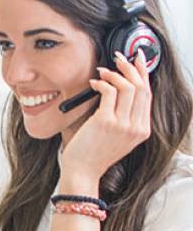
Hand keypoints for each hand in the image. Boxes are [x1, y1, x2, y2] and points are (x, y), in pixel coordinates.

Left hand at [60, 49, 150, 184]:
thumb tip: (120, 88)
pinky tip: (94, 83)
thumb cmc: (93, 154)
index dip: (143, 74)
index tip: (138, 60)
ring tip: (103, 71)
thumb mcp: (117, 137)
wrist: (82, 172)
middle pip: (141, 87)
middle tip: (119, 58)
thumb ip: (124, 118)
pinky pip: (109, 91)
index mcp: (141, 131)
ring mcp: (122, 125)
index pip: (148, 95)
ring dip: (115, 73)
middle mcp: (135, 127)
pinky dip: (102, 82)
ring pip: (128, 87)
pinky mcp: (106, 122)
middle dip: (130, 67)